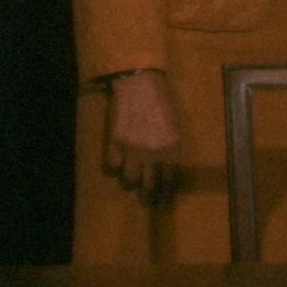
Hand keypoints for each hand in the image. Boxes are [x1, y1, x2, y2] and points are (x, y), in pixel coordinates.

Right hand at [103, 69, 180, 200]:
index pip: (170, 181)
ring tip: (128, 179)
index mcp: (172, 149)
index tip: (163, 204)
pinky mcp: (115, 143)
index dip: (166, 195)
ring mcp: (133, 150)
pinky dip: (111, 168)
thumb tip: (167, 165)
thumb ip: (171, 146)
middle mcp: (154, 154)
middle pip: (149, 186)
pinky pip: (111, 167)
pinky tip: (113, 164)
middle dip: (147, 197)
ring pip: (129, 180)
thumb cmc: (161, 100)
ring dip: (128, 182)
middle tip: (145, 200)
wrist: (139, 83)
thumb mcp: (175, 125)